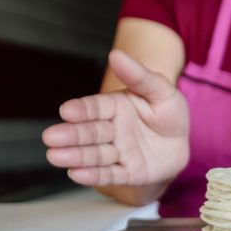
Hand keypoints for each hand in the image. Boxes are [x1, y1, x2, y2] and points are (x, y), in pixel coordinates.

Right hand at [43, 50, 189, 185]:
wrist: (180, 145)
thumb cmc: (169, 114)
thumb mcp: (162, 91)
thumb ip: (140, 76)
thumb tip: (116, 54)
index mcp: (116, 107)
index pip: (96, 107)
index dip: (81, 110)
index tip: (66, 111)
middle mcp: (112, 130)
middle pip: (89, 132)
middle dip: (70, 135)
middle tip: (51, 137)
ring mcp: (118, 152)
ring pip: (95, 154)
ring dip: (75, 156)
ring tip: (55, 156)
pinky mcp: (126, 173)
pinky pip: (109, 174)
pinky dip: (93, 175)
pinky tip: (76, 174)